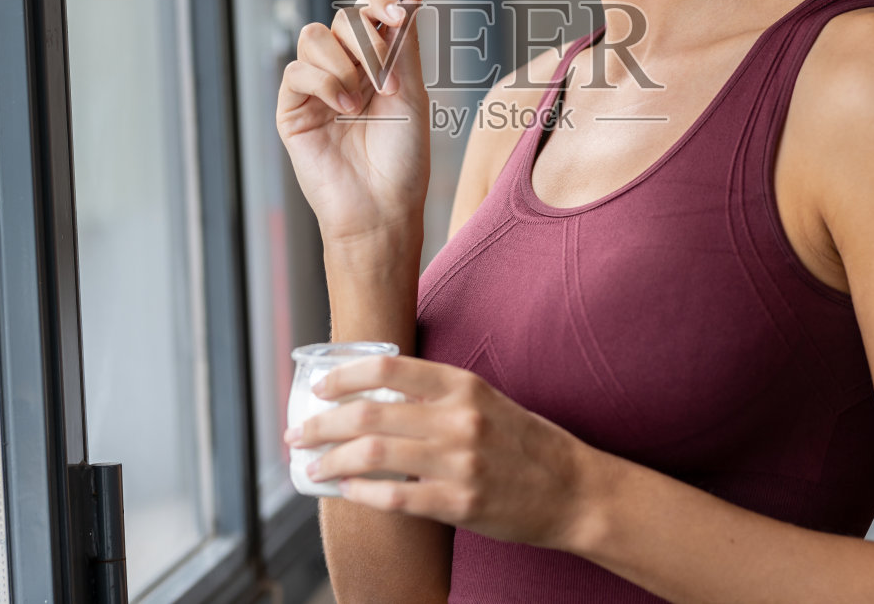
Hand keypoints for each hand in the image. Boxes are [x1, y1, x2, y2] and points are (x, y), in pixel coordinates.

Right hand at [275, 0, 430, 250]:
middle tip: (387, 77)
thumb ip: (405, 43)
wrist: (383, 206)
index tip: (400, 14)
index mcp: (375, 64)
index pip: (367, 13)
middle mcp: (344, 70)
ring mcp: (316, 88)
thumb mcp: (411, 93)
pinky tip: (343, 108)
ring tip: (362, 102)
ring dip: (344, 63)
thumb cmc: (403, 159)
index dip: (380, 3)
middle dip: (367, 40)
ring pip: (313, 37)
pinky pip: (297, 72)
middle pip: (342, 19)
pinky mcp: (292, 109)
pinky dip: (324, 82)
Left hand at [283, 354, 594, 549]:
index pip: (388, 368)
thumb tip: (377, 397)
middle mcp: (458, 419)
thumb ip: (438, 396)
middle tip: (299, 433)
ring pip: (373, 455)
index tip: (318, 388)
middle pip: (369, 414)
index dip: (344, 376)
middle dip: (322, 423)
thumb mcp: (486, 401)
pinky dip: (361, 493)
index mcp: (462, 385)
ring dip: (331, 459)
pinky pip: (394, 497)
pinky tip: (345, 491)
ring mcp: (459, 463)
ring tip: (312, 466)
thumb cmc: (526, 443)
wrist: (574, 490)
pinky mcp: (460, 504)